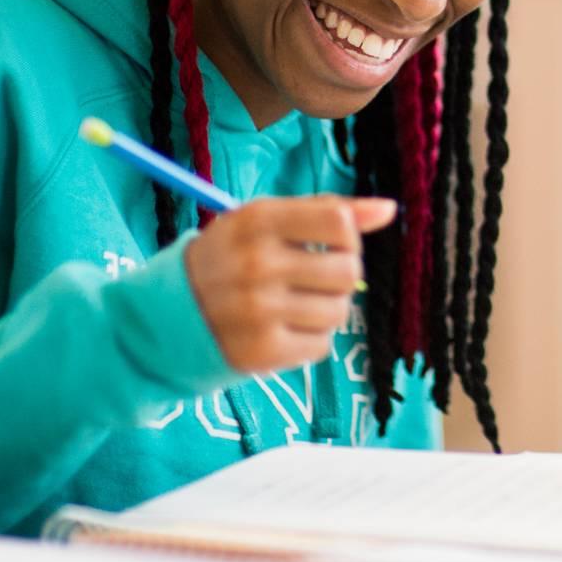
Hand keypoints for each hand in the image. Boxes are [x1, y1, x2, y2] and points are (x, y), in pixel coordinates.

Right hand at [183, 195, 396, 372]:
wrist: (172, 313)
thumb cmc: (234, 257)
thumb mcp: (268, 221)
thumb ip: (327, 211)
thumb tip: (390, 209)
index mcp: (257, 220)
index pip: (338, 221)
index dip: (347, 236)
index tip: (330, 245)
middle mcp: (256, 263)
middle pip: (348, 271)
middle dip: (340, 277)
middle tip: (312, 279)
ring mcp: (257, 310)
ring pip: (339, 312)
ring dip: (327, 310)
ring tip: (295, 304)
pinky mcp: (259, 351)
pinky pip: (321, 346)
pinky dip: (311, 340)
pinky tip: (284, 329)